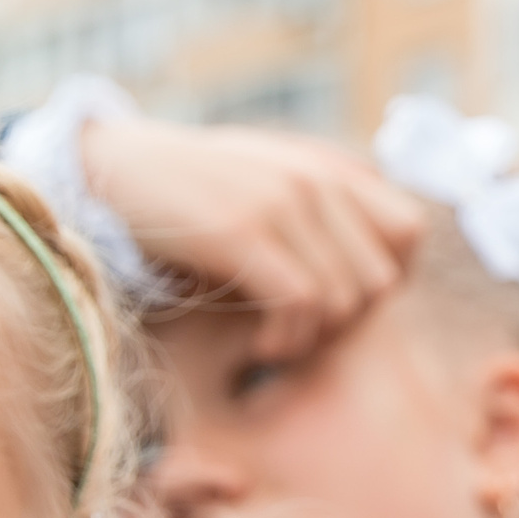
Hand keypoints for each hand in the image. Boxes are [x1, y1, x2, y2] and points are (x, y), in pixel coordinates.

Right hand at [80, 114, 427, 360]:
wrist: (108, 171)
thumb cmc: (194, 194)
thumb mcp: (270, 185)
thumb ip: (331, 210)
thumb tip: (396, 268)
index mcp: (330, 168)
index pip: (410, 233)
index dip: (390, 278)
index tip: (344, 303)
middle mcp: (315, 178)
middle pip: (382, 280)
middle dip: (351, 322)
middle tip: (307, 335)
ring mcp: (281, 200)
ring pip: (345, 300)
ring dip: (315, 340)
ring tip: (280, 345)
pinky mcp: (243, 230)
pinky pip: (303, 304)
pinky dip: (288, 341)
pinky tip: (262, 349)